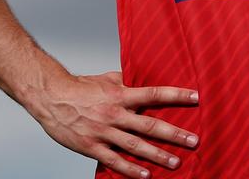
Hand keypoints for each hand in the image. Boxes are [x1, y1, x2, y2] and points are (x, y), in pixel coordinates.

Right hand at [32, 70, 198, 177]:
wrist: (53, 98)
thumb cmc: (82, 86)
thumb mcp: (108, 78)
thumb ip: (128, 82)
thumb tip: (145, 81)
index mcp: (121, 94)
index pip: (154, 94)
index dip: (176, 95)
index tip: (195, 97)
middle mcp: (115, 113)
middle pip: (149, 125)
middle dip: (174, 134)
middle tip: (194, 140)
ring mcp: (104, 132)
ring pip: (135, 146)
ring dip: (157, 155)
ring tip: (176, 162)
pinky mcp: (92, 147)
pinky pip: (114, 161)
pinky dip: (131, 170)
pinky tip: (146, 176)